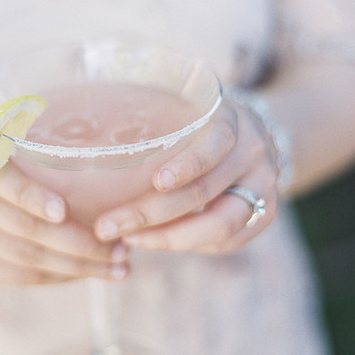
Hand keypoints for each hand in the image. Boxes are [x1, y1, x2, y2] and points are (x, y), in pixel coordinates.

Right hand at [0, 133, 129, 284]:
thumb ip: (30, 133)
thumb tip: (104, 144)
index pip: (0, 180)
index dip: (31, 197)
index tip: (64, 210)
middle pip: (22, 229)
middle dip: (78, 244)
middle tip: (120, 248)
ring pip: (25, 259)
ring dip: (76, 267)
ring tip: (117, 267)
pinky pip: (18, 277)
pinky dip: (57, 277)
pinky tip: (86, 273)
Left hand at [93, 96, 279, 253]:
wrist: (260, 135)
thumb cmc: (202, 122)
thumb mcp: (189, 110)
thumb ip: (158, 124)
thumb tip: (89, 147)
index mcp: (233, 121)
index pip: (213, 145)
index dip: (186, 166)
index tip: (155, 182)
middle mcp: (254, 154)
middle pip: (202, 193)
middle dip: (149, 214)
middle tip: (106, 227)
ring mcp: (265, 187)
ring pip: (218, 225)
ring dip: (167, 238)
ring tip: (129, 240)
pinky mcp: (265, 215)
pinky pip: (227, 241)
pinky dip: (191, 245)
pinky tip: (157, 242)